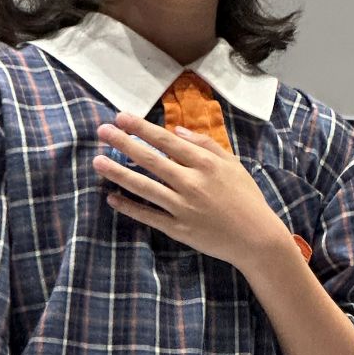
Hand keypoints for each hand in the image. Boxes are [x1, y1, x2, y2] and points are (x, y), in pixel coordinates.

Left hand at [92, 109, 292, 271]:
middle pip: (150, 160)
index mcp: (205, 164)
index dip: (141, 128)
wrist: (256, 238)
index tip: (121, 117)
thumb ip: (204, 145)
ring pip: (144, 187)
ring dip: (118, 173)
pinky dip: (129, 207)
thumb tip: (177, 130)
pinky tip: (111, 197)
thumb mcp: (232, 164)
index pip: (166, 141)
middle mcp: (191, 183)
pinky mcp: (178, 229)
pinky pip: (148, 216)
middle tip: (102, 131)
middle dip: (123, 143)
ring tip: (97, 162)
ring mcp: (182, 207)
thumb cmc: (246, 198)